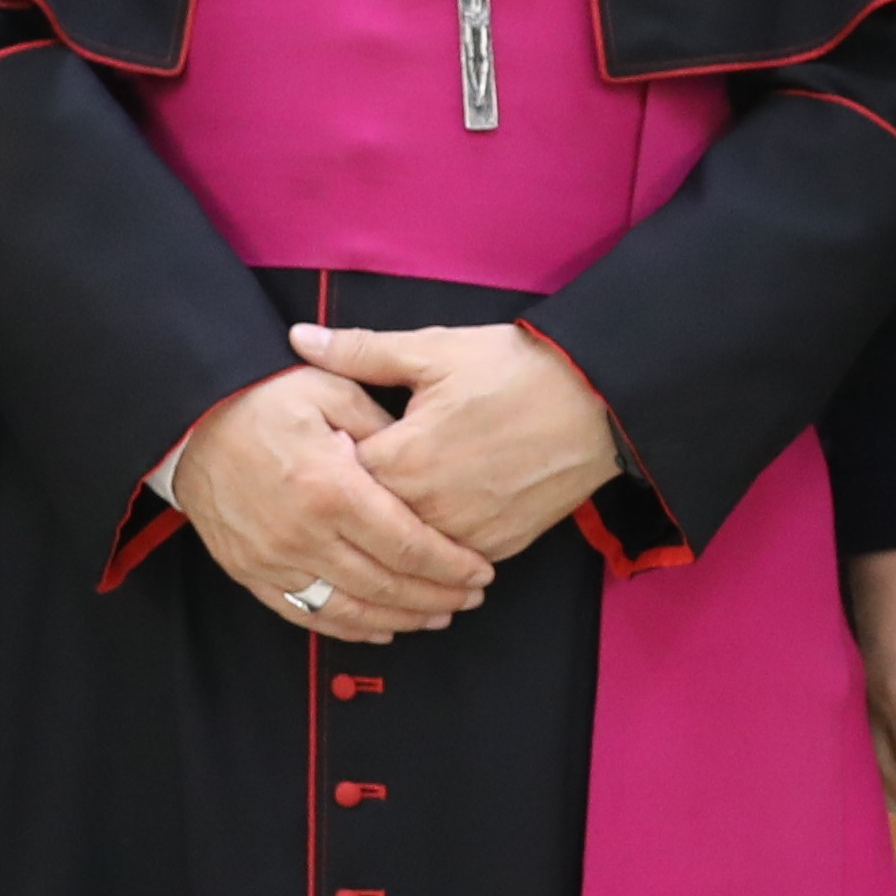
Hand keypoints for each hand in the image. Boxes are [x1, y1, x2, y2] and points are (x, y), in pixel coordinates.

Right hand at [175, 365, 495, 641]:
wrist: (189, 421)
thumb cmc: (263, 399)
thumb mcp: (331, 391)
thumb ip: (382, 428)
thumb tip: (423, 461)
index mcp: (331, 489)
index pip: (407, 546)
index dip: (450, 566)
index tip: (481, 572)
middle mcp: (303, 535)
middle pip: (386, 585)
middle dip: (437, 597)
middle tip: (471, 598)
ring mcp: (274, 561)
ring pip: (350, 610)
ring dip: (400, 619)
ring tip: (437, 616)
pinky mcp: (250, 573)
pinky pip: (307, 615)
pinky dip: (349, 628)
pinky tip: (380, 628)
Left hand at [291, 319, 621, 565]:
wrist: (597, 401)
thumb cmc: (514, 369)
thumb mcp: (433, 350)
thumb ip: (359, 352)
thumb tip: (299, 337)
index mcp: (402, 459)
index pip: (338, 478)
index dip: (329, 463)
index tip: (322, 452)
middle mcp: (427, 508)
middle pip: (368, 521)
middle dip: (355, 505)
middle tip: (348, 487)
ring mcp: (465, 535)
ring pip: (408, 548)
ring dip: (395, 533)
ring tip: (392, 506)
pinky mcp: (498, 548)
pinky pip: (450, 558)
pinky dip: (437, 547)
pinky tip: (433, 524)